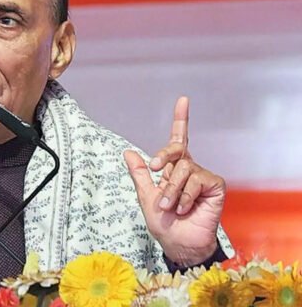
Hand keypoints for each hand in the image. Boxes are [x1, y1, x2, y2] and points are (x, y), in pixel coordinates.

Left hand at [124, 97, 224, 266]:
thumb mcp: (146, 195)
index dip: (181, 119)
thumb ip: (140, 174)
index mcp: (173, 168)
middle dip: (164, 157)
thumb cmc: (163, 222)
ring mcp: (203, 176)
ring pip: (183, 169)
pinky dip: (185, 196)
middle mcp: (189, 168)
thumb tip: (128, 152)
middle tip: (155, 170)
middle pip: (177, 148)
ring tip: (171, 206)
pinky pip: (196, 180)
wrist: (178, 243)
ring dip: (172, 190)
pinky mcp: (214, 185)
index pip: (178, 139)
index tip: (183, 100)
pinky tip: (185, 208)